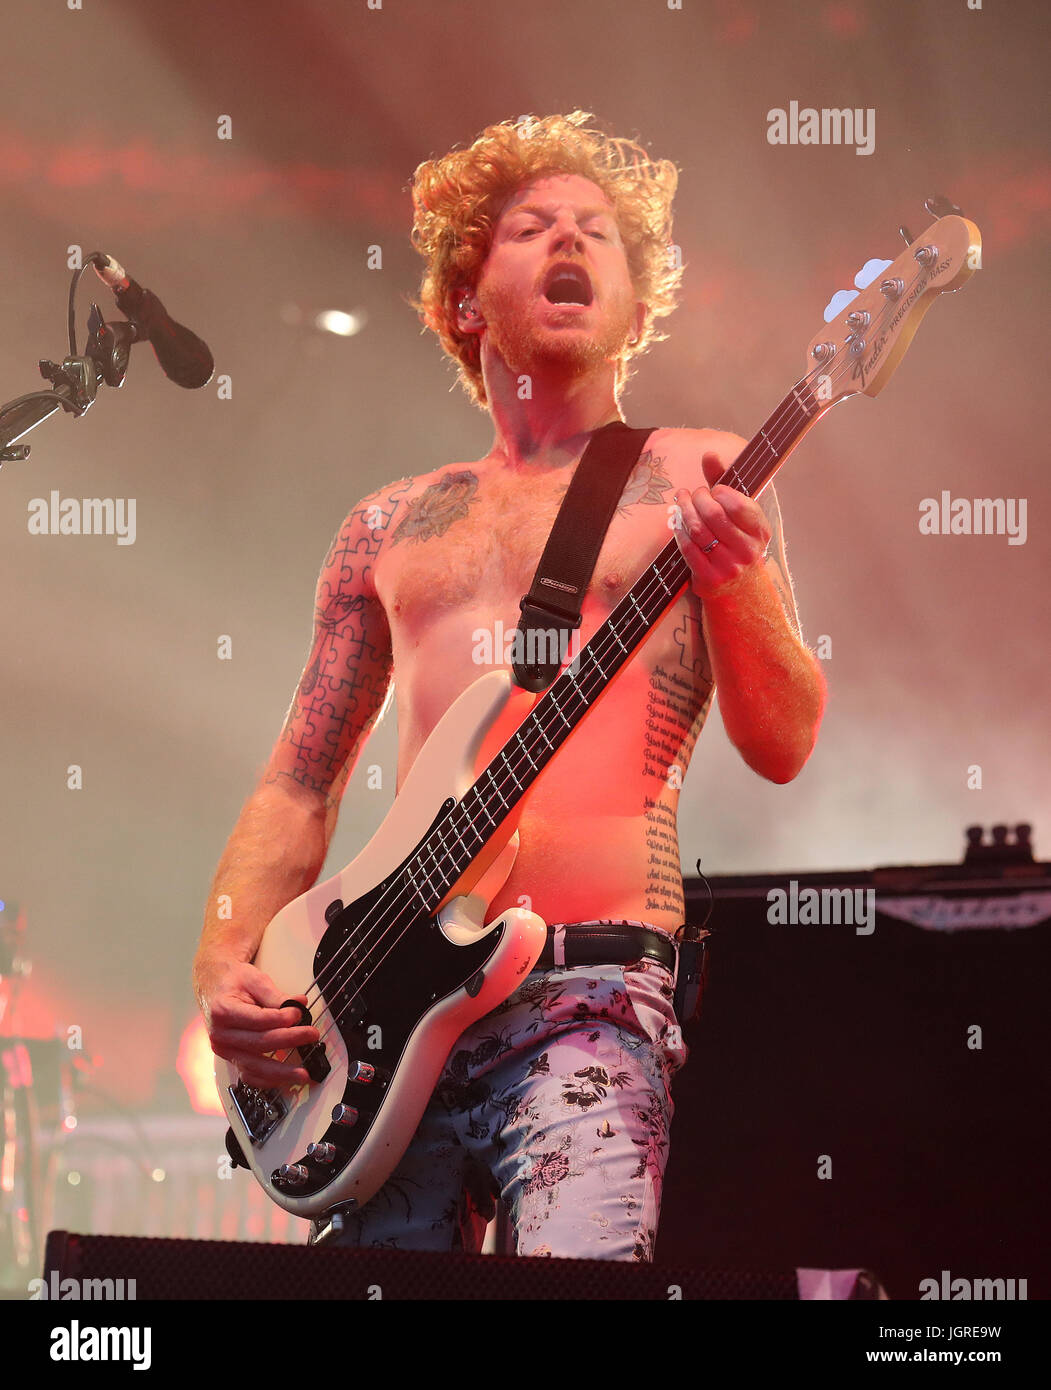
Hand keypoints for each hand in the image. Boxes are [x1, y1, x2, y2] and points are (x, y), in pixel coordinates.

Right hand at [194, 953, 319, 1089]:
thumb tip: (298, 1004)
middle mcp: (220, 1034)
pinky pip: (248, 1074)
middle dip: (289, 1041)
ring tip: (302, 1072)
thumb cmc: (233, 981)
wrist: (214, 986)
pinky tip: (284, 1078)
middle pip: (259, 1044)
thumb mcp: (254, 979)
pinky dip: (267, 1080)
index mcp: (223, 1010)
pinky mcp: (230, 1057)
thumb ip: (276, 995)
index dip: (281, 1018)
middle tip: (310, 1035)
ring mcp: (224, 1049)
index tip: (299, 1014)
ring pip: (254, 1066)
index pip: (257, 1019)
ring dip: (281, 1072)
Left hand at [673, 452, 770, 599]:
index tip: (712, 489)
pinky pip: (688, 548)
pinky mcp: (710, 578)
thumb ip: (724, 482)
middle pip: (714, 515)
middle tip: (692, 494)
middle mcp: (748, 550)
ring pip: (698, 530)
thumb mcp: (738, 513)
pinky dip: (679, 531)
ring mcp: (729, 566)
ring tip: (680, 501)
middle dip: (698, 499)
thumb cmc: (736, 540)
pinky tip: (677, 522)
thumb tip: (709, 454)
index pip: (739, 505)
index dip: (720, 492)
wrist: (739, 588)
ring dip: (684, 511)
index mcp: (760, 530)